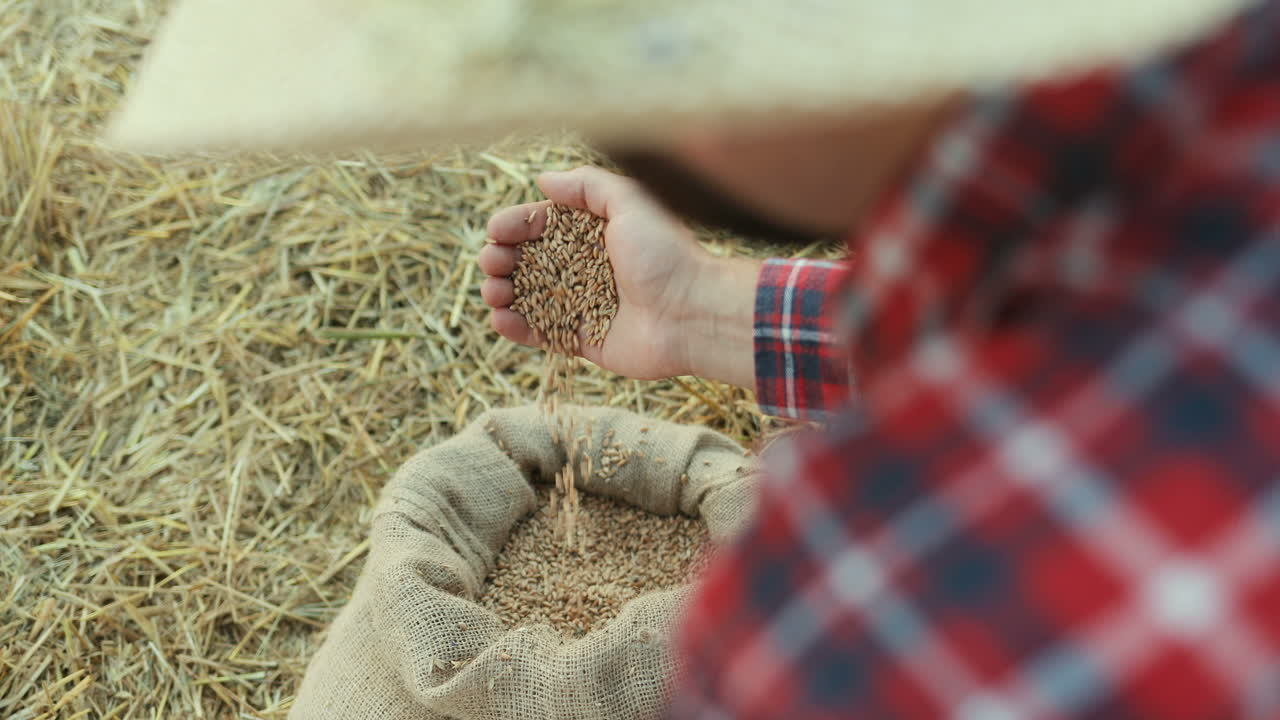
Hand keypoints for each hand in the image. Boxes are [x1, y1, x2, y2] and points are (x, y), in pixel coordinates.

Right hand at [479, 167, 758, 386]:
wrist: (692, 314)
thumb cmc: (666, 255)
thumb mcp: (631, 202)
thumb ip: (588, 185)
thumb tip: (544, 180)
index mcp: (595, 232)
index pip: (542, 224)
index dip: (515, 225)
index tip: (496, 230)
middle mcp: (585, 266)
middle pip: (528, 259)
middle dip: (502, 258)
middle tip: (494, 261)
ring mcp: (581, 304)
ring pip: (527, 296)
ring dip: (501, 291)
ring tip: (494, 290)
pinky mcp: (582, 339)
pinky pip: (540, 332)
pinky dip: (515, 328)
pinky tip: (500, 318)